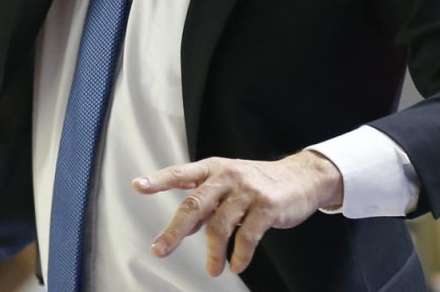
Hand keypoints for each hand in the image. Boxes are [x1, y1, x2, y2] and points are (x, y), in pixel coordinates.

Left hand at [133, 150, 341, 276]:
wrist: (301, 178)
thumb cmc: (257, 183)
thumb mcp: (228, 186)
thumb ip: (206, 204)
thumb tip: (184, 228)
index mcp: (213, 169)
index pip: (181, 173)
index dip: (159, 180)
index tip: (138, 186)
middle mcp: (227, 176)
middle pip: (194, 204)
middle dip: (174, 230)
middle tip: (160, 250)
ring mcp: (247, 191)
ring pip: (220, 225)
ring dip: (213, 253)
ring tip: (212, 271)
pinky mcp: (267, 206)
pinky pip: (248, 236)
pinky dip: (240, 255)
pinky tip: (236, 266)